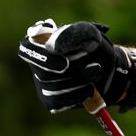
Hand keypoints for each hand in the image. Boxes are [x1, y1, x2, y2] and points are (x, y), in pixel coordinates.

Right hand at [16, 19, 135, 112]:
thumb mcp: (90, 34)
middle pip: (42, 71)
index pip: (28, 49)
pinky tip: (90, 88)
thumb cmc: (93, 47)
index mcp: (40, 42)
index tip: (62, 55)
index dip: (42, 55)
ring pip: (53, 87)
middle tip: (95, 66)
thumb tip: (52, 47)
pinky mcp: (50, 100)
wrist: (107, 70)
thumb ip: (74, 33)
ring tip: (97, 71)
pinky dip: (78, 95)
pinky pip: (58, 102)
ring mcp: (42, 84)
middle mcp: (36, 64)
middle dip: (72, 69)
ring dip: (80, 81)